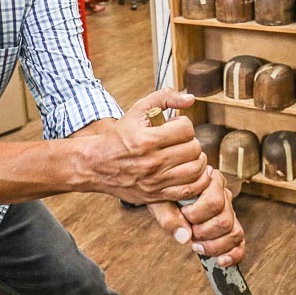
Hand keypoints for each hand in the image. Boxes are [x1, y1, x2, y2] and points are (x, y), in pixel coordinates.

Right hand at [79, 89, 211, 203]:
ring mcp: (155, 181)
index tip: (176, 127)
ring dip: (198, 160)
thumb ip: (164, 98)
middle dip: (191, 141)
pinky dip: (199, 181)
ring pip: (195, 170)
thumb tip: (190, 98)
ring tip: (189, 155)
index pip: (186, 129)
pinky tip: (196, 172)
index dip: (184, 124)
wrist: (96, 164)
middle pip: (193, 149)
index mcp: (147, 140)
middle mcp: (152, 162)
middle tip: (182, 141)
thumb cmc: (118, 137)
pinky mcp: (156, 195)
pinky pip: (189, 191)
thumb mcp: (137, 110)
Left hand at [149, 167, 245, 266]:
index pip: (214, 202)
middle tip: (189, 232)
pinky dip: (233, 255)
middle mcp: (224, 194)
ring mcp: (229, 211)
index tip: (183, 214)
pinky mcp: (231, 227)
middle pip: (225, 221)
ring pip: (234, 232)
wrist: (166, 191)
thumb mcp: (160, 200)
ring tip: (197, 245)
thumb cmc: (164, 194)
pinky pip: (239, 242)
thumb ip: (169, 216)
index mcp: (210, 181)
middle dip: (204, 233)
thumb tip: (185, 237)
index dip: (197, 215)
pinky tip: (221, 261)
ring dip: (215, 245)